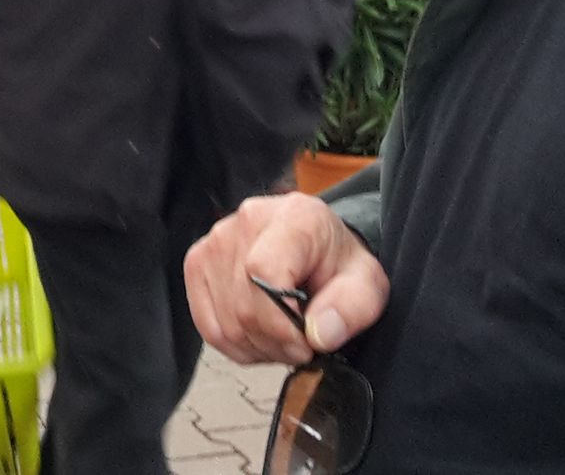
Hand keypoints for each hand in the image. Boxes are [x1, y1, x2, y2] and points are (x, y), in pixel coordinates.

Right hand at [183, 193, 388, 365]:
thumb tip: (318, 334)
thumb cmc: (339, 265)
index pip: (263, 271)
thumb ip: (351, 309)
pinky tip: (261, 337)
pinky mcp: (197, 264)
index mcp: (294, 217)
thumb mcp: (366, 285)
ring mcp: (215, 242)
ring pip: (226, 324)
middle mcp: (246, 221)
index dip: (282, 321)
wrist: (318, 248)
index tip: (306, 342)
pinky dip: (237, 345)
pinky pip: (209, 328)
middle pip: (244, 306)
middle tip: (302, 347)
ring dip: (258, 348)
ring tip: (284, 339)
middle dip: (276, 343)